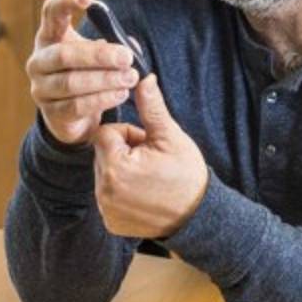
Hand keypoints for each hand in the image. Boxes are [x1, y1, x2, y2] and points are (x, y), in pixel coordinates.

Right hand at [26, 0, 140, 145]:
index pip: (51, 12)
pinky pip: (76, 106)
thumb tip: (130, 45)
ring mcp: (41, 88)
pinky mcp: (51, 114)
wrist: (73, 115)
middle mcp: (39, 61)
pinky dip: (101, 99)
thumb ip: (114, 45)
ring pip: (71, 82)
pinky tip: (120, 94)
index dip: (68, 0)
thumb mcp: (99, 55)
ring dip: (105, 80)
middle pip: (64, 54)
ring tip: (130, 78)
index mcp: (50, 37)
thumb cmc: (87, 74)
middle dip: (99, 56)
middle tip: (127, 57)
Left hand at [93, 75, 208, 238]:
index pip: (105, 134)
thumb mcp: (170, 136)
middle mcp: (104, 191)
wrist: (199, 215)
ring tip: (148, 178)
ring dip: (121, 171)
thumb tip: (144, 79)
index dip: (128, 134)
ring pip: (103, 175)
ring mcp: (107, 210)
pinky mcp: (111, 223)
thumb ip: (151, 107)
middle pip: (102, 154)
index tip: (147, 145)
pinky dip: (121, 193)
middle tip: (150, 162)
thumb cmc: (187, 174)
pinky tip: (143, 196)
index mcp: (116, 167)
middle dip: (123, 152)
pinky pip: (107, 197)